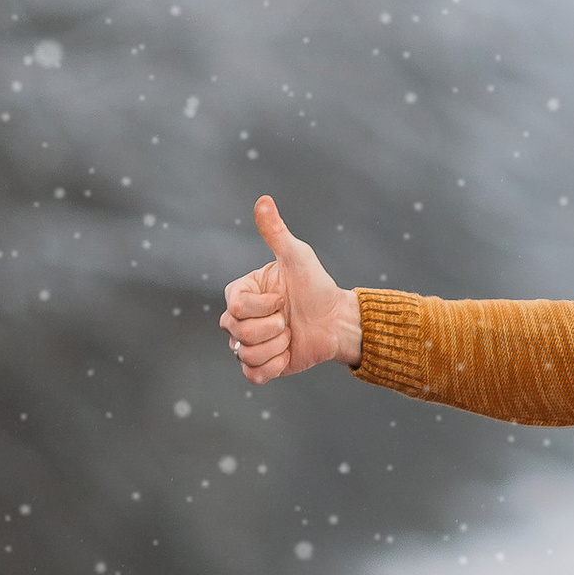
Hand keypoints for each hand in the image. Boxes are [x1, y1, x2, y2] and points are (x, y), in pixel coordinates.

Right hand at [219, 195, 361, 383]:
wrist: (337, 320)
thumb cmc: (317, 285)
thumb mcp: (298, 257)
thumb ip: (276, 232)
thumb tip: (263, 199)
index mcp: (241, 293)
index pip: (235, 307)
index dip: (263, 306)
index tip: (283, 298)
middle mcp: (239, 319)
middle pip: (237, 333)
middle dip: (272, 327)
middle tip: (289, 319)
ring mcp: (248, 343)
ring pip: (245, 354)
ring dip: (277, 346)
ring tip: (291, 335)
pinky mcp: (261, 366)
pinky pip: (253, 374)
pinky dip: (274, 366)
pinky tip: (288, 354)